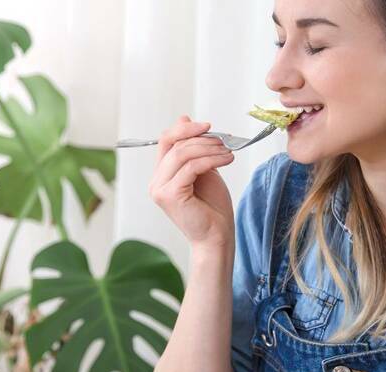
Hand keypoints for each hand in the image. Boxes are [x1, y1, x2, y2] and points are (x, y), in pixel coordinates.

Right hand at [149, 116, 235, 249]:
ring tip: (228, 151)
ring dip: (209, 148)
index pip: (166, 141)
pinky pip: (191, 167)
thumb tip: (185, 118)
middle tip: (224, 140)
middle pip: (173, 144)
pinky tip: (226, 160)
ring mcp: (160, 189)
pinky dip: (211, 160)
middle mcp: (156, 181)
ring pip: (182, 154)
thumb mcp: (204, 170)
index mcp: (161, 175)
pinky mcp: (171, 195)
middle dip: (201, 138)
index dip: (186, 129)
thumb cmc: (212, 209)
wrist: (217, 238)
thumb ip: (195, 149)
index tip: (208, 126)